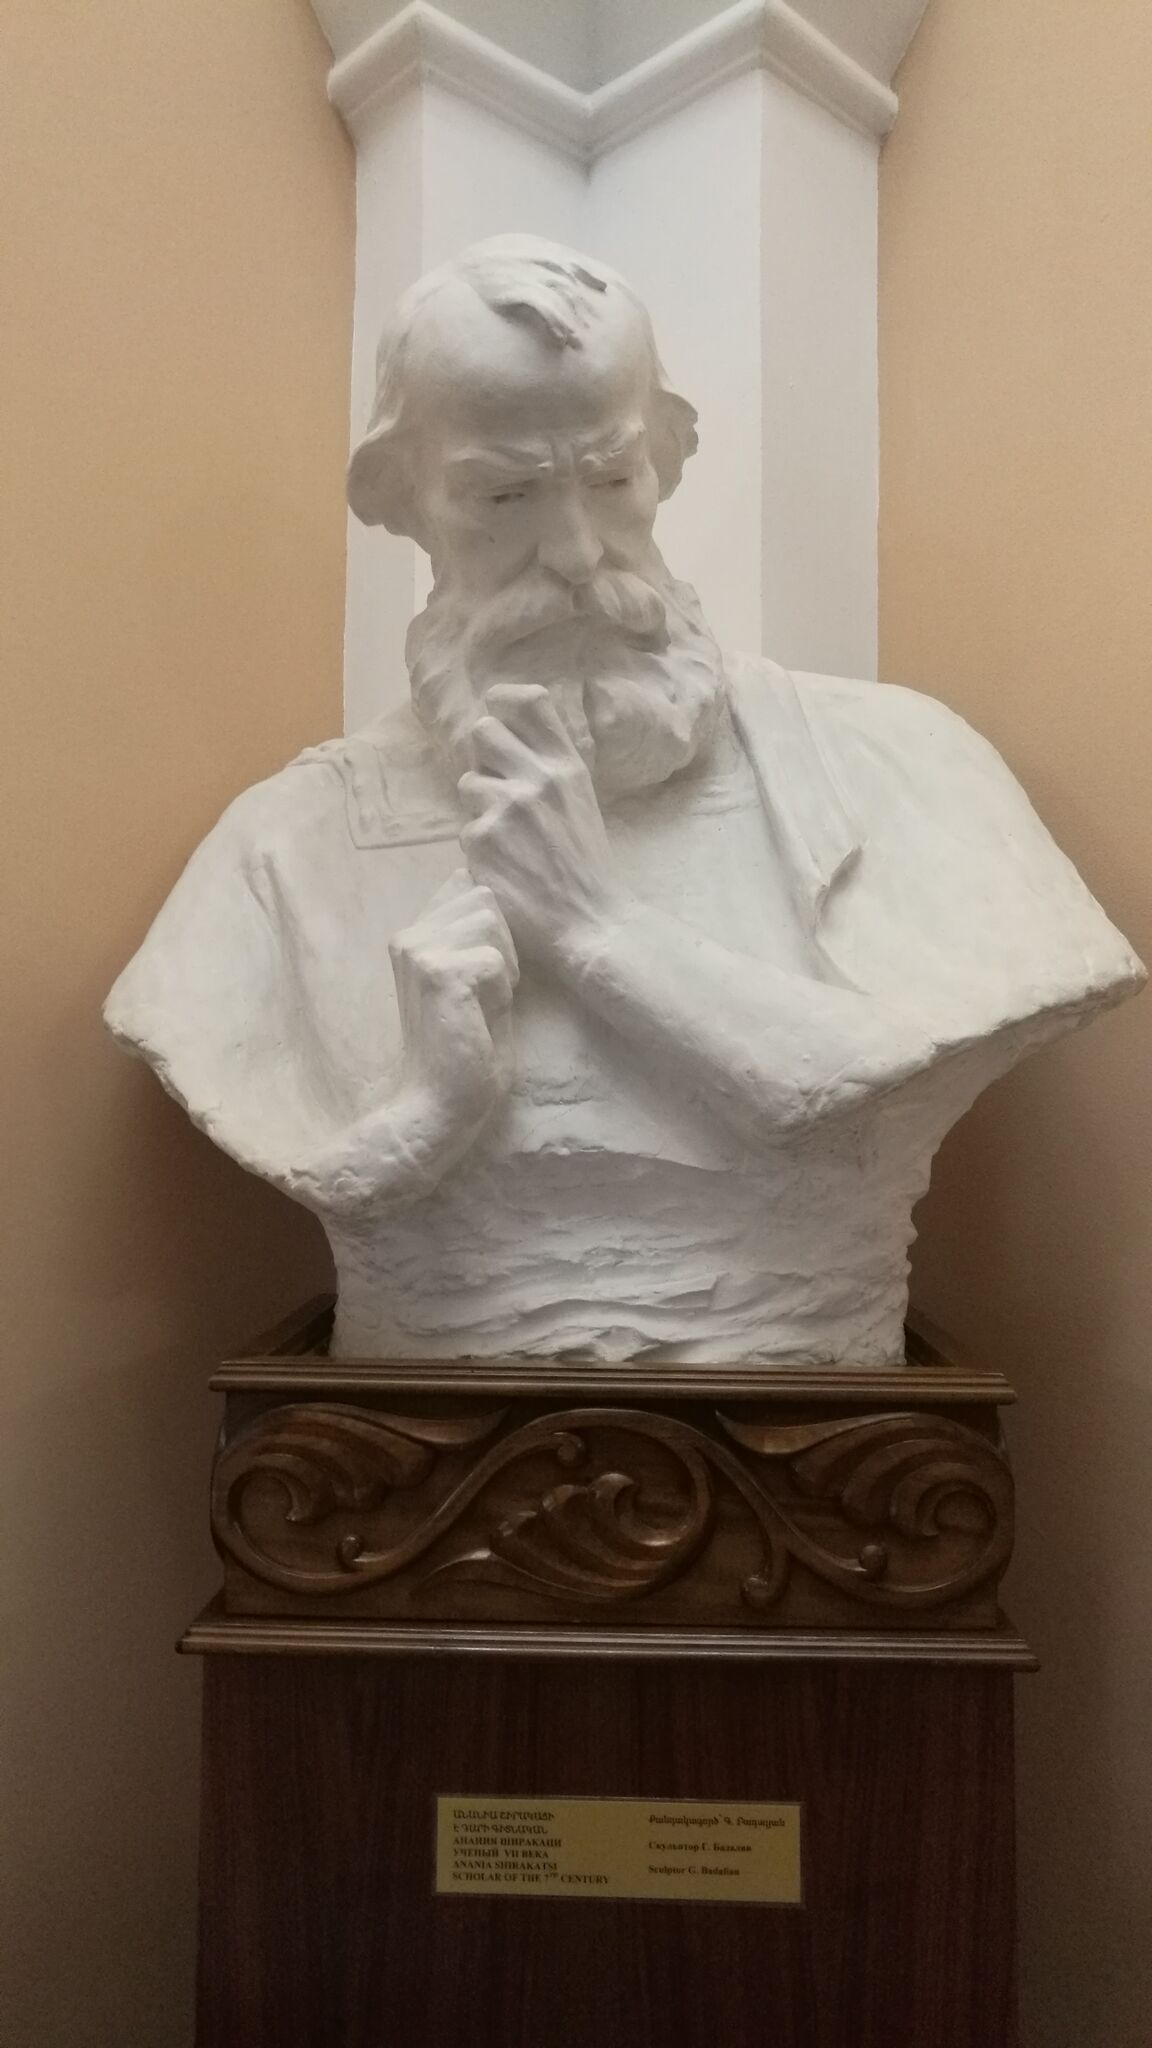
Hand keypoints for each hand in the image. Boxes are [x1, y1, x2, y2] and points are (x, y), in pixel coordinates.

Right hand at [389, 869, 518, 1147]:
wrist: (441, 1104)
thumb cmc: (467, 1046)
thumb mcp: (473, 977)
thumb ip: (474, 936)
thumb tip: (487, 888)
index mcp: (414, 933)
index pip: (463, 883)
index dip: (492, 920)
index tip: (486, 967)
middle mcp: (408, 935)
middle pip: (483, 896)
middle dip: (501, 941)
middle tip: (488, 990)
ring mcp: (419, 951)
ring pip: (490, 920)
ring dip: (503, 963)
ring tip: (485, 1002)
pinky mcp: (438, 974)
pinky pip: (494, 959)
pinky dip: (501, 990)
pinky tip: (481, 1018)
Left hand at [458, 684, 630, 963]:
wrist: (589, 923)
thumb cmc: (585, 867)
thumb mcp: (580, 802)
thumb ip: (549, 768)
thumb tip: (509, 742)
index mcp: (566, 767)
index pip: (529, 702)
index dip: (503, 700)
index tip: (497, 711)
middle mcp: (537, 778)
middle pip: (484, 731)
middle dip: (484, 756)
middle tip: (497, 788)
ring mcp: (506, 807)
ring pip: (469, 782)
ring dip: (480, 807)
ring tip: (506, 838)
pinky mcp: (481, 840)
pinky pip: (465, 828)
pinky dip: (478, 847)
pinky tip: (502, 866)